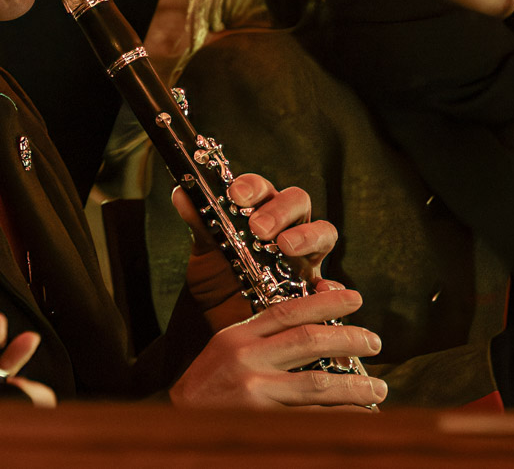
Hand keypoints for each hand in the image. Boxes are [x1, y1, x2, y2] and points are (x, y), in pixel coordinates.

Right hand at [169, 285, 385, 408]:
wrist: (174, 422)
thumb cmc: (208, 387)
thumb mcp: (227, 351)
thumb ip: (262, 337)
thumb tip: (311, 325)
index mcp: (238, 335)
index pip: (288, 310)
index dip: (325, 301)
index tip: (354, 297)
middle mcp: (246, 358)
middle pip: (308, 340)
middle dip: (349, 338)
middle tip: (375, 341)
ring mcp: (253, 391)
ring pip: (316, 384)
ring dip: (355, 386)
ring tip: (379, 388)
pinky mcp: (260, 421)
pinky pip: (310, 419)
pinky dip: (339, 418)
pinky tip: (359, 418)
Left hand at [171, 173, 338, 328]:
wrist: (223, 326)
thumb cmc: (220, 279)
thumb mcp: (207, 253)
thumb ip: (200, 223)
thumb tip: (181, 193)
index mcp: (260, 212)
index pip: (263, 189)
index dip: (253, 186)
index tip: (236, 195)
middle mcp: (287, 228)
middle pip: (297, 201)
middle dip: (280, 210)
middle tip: (259, 228)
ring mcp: (306, 258)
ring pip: (323, 232)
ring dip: (308, 234)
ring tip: (286, 246)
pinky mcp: (315, 291)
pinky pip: (332, 285)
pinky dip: (331, 286)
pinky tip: (321, 288)